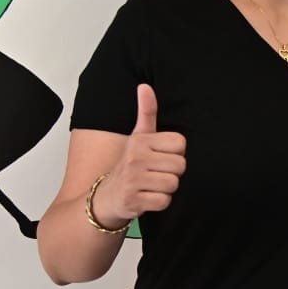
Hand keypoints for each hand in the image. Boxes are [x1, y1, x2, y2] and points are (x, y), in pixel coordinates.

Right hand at [99, 84, 186, 221]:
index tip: (161, 156)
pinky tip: (148, 197)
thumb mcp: (138, 136)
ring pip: (173, 184)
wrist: (107, 196)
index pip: (180, 143)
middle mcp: (135, 158)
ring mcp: (133, 180)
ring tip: (152, 185)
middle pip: (180, 165)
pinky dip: (159, 202)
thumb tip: (145, 86)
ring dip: (166, 188)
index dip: (175, 153)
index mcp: (140, 140)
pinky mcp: (133, 200)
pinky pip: (164, 201)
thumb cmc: (129, 164)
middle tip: (156, 173)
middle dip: (172, 172)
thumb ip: (147, 112)